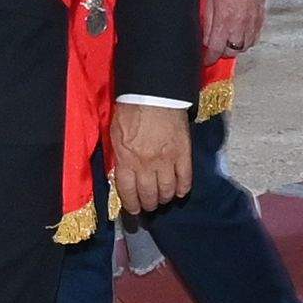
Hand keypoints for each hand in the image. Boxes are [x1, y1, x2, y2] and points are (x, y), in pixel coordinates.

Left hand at [109, 100, 193, 217]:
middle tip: (150, 205)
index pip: (128, 192)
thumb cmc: (130, 111)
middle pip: (149, 194)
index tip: (135, 210)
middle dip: (149, 204)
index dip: (132, 205)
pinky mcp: (183, 153)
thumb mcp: (116, 135)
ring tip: (164, 198)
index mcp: (127, 160)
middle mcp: (146, 164)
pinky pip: (185, 178)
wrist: (154, 93)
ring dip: (165, 198)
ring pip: (168, 190)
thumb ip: (120, 157)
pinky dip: (183, 189)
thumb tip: (123, 175)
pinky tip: (181, 192)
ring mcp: (167, 160)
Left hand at [205, 0, 269, 54]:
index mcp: (224, 21)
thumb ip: (208, 23)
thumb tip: (206, 39)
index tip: (207, 60)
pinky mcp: (260, 21)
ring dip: (235, 47)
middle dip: (222, 52)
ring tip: (229, 40)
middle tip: (217, 47)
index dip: (210, 58)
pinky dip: (247, 41)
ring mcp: (252, 25)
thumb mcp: (209, 0)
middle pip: (231, 52)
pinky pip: (254, 39)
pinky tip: (241, 34)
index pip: (216, 50)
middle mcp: (239, 26)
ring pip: (244, 48)